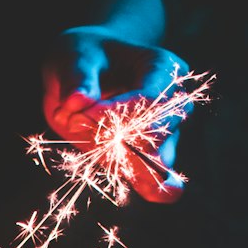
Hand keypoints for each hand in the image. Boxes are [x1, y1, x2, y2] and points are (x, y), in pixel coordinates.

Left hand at [42, 24, 191, 202]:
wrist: (87, 70)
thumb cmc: (84, 56)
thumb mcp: (74, 54)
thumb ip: (76, 76)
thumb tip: (77, 102)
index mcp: (164, 68)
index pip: (148, 100)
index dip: (112, 113)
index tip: (76, 114)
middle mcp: (173, 101)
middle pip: (157, 132)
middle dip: (114, 138)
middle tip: (76, 123)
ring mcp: (164, 132)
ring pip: (158, 158)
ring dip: (123, 161)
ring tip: (93, 148)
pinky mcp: (145, 156)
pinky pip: (155, 177)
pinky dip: (148, 184)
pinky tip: (156, 194)